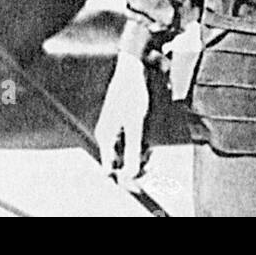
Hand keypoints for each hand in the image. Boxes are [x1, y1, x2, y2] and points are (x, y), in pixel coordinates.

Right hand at [93, 53, 150, 187]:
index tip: (138, 183)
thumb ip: (134, 152)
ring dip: (140, 154)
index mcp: (105, 137)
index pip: (109, 169)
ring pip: (127, 152)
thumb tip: (131, 176)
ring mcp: (114, 130)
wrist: (134, 70)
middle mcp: (107, 136)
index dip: (123, 178)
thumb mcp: (136, 126)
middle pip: (119, 161)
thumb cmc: (132, 96)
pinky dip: (141, 144)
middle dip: (135, 164)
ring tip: (150, 150)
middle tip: (150, 163)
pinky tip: (148, 142)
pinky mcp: (123, 125)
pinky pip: (130, 142)